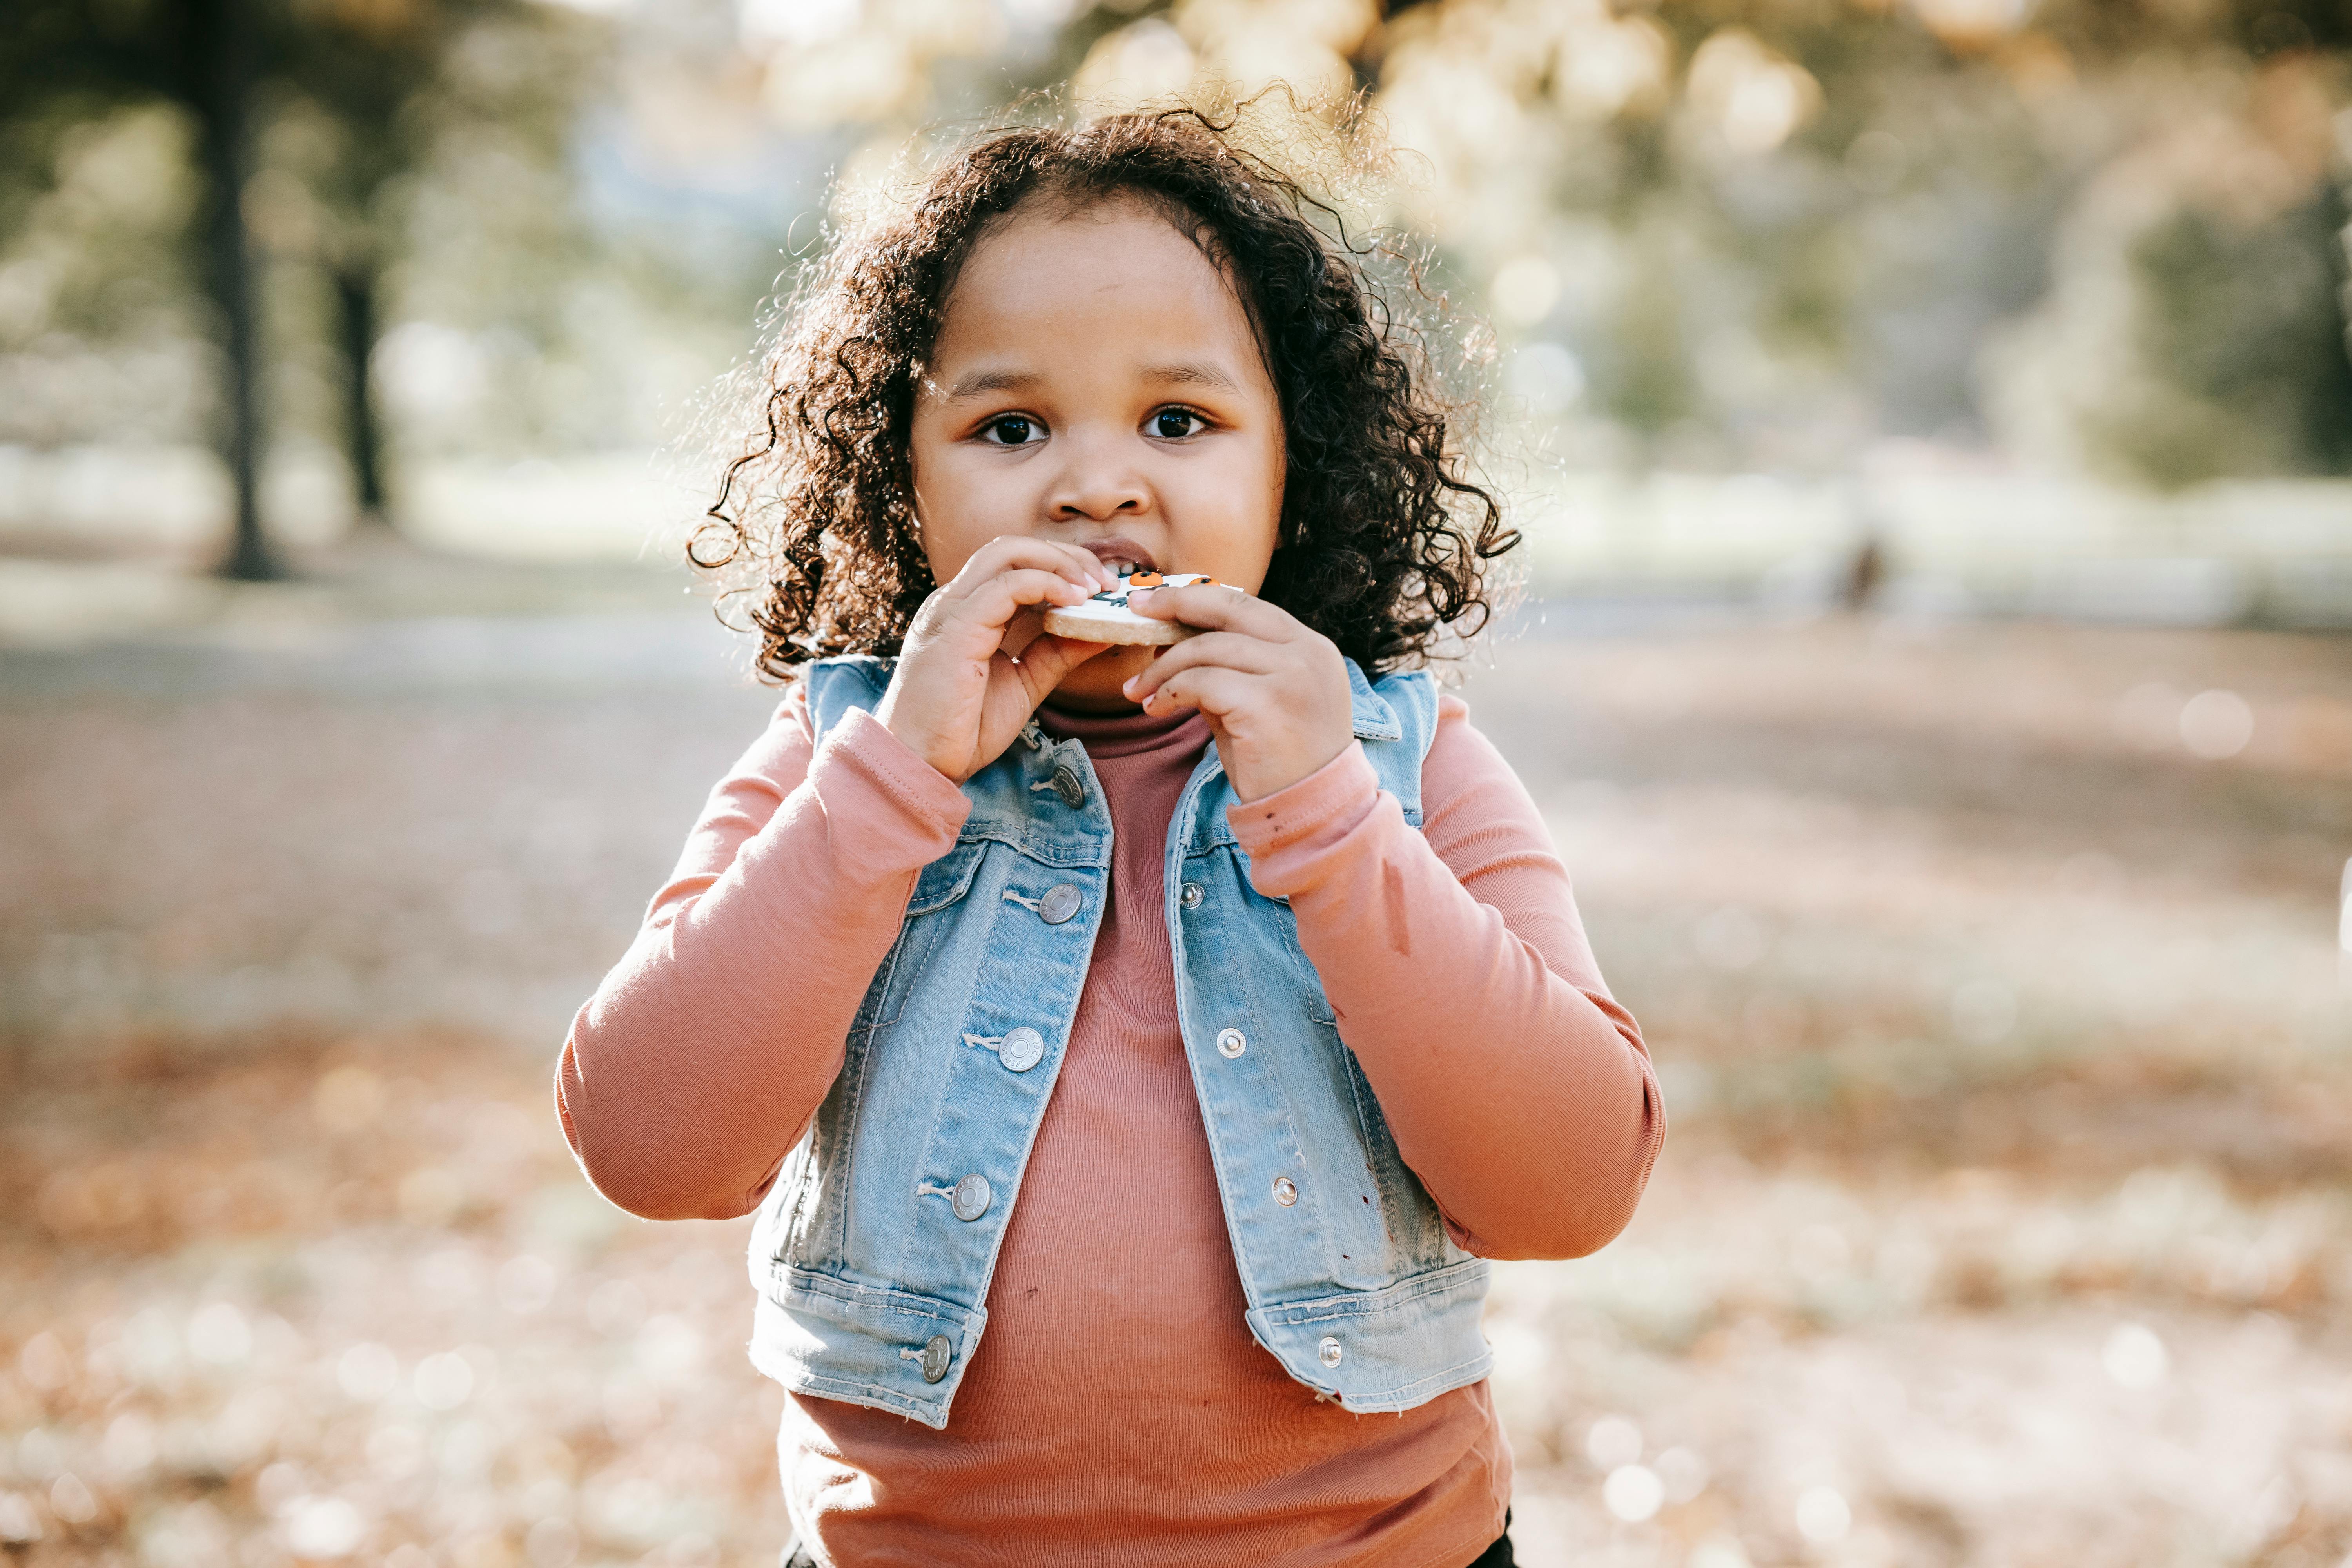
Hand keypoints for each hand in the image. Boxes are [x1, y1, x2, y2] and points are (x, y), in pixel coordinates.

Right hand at [874, 536, 1114, 782]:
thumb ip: (1058, 652)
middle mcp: (956, 600)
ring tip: (1094, 590)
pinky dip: (1045, 584)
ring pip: (1007, 553)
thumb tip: (1101, 629)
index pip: (1016, 563)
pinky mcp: (955, 627)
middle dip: (1068, 555)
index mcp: (969, 611)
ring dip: (1060, 563)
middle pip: (1014, 547)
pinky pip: (1005, 587)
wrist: (923, 763)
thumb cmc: (964, 728)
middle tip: (1107, 583)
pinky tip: (1074, 602)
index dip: (1063, 565)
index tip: (1103, 589)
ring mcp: (952, 609)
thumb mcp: (1025, 682)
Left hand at [1118, 584, 1353, 802]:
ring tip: (1137, 690)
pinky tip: (1155, 709)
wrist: (1312, 814)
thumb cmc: (1281, 763)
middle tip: (1134, 612)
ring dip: (1162, 668)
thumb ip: (1228, 670)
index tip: (1156, 600)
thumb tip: (1173, 645)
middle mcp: (1307, 653)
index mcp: (1310, 647)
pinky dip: (1169, 691)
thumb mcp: (1259, 703)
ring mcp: (1291, 675)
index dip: (1197, 598)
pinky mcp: (1266, 703)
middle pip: (1229, 608)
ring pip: (1207, 648)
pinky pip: (1200, 682)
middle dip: (1174, 603)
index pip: (1247, 605)